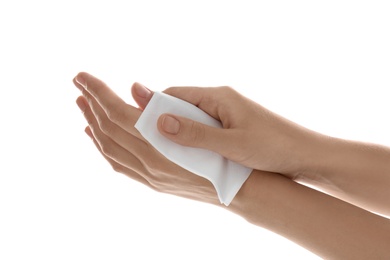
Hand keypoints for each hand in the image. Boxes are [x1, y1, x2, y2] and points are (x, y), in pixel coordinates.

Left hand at [73, 72, 218, 204]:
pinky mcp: (154, 183)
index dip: (99, 92)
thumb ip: (170, 109)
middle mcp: (150, 164)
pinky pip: (119, 165)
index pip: (118, 113)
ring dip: (93, 124)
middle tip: (78, 83)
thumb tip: (136, 90)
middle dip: (90, 103)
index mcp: (161, 146)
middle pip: (108, 129)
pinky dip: (103, 148)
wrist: (244, 190)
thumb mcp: (206, 124)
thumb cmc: (232, 153)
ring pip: (109, 149)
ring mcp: (151, 176)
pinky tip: (98, 138)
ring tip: (83, 106)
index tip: (83, 75)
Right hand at [156, 87, 320, 178]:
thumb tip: (158, 122)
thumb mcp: (231, 143)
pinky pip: (203, 129)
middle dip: (163, 121)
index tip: (134, 123)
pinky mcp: (231, 127)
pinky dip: (192, 139)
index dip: (152, 108)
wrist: (306, 155)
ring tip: (162, 150)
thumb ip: (194, 134)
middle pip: (180, 106)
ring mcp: (226, 114)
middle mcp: (220, 101)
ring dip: (178, 132)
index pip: (174, 95)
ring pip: (191, 119)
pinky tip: (187, 154)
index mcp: (218, 97)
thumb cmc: (273, 147)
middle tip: (145, 141)